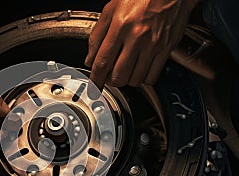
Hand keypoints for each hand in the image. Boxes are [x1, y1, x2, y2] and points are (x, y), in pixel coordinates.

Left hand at [85, 0, 199, 87]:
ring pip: (135, 79)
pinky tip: (139, 69)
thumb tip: (90, 59)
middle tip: (109, 76)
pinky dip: (143, 79)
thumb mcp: (110, 9)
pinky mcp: (166, 48)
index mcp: (120, 26)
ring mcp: (153, 44)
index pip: (103, 62)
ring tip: (125, 70)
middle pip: (119, 75)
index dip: (96, 78)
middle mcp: (137, 37)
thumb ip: (97, 35)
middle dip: (110, 81)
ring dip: (127, 80)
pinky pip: (152, 76)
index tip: (93, 86)